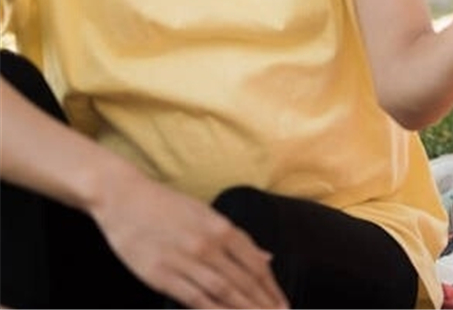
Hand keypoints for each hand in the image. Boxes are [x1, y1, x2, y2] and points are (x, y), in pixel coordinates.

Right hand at [90, 171, 287, 308]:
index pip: (255, 264)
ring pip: (222, 291)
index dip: (271, 287)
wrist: (124, 199)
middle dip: (263, 303)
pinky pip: (192, 298)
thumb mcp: (207, 214)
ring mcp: (184, 260)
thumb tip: (266, 257)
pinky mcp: (160, 275)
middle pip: (243, 280)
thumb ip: (237, 239)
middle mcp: (207, 245)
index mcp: (221, 228)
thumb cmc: (168, 206)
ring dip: (243, 309)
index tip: (282, 303)